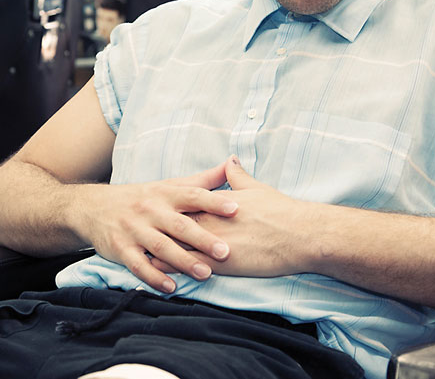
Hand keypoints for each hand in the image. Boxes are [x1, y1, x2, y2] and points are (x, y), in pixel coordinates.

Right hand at [78, 160, 238, 292]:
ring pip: (161, 247)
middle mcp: (150, 211)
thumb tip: (232, 163)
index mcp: (165, 194)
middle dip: (203, 239)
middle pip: (179, 225)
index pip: (193, 196)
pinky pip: (139, 265)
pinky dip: (154, 277)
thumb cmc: (140, 198)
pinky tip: (171, 288)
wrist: (92, 207)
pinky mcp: (121, 249)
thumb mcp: (168, 185)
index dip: (214, 202)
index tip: (235, 209)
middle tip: (225, 251)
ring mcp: (134, 230)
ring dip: (183, 262)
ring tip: (205, 273)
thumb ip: (201, 180)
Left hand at [150, 157, 310, 277]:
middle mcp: (209, 220)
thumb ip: (237, 176)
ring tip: (137, 250)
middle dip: (154, 226)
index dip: (166, 206)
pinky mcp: (220, 264)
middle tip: (135, 227)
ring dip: (156, 249)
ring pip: (176, 245)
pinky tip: (156, 273)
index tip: (151, 206)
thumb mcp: (256, 188)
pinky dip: (170, 270)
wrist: (299, 235)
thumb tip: (230, 161)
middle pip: (173, 223)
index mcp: (215, 203)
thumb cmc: (281, 211)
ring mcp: (212, 242)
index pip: (183, 203)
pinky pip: (188, 267)